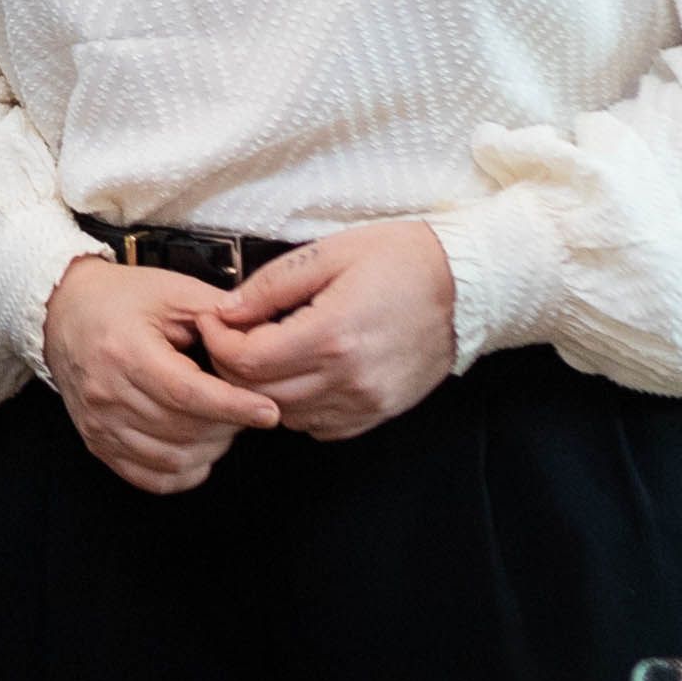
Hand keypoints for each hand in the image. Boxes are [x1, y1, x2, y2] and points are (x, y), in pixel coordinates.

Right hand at [39, 255, 282, 493]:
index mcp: (126, 351)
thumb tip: (263, 334)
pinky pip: (149, 477)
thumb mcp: (171, 290)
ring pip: (171, 458)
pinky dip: (183, 471)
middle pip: (184, 429)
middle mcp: (108, 393)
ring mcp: (99, 423)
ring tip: (223, 424)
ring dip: (210, 448)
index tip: (267, 410)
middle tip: (246, 407)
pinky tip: (197, 448)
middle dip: (228, 424)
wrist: (63, 312)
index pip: (187, 393)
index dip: (233, 406)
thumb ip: (218, 311)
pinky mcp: (97, 442)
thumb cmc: (119, 299)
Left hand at [201, 222, 459, 441]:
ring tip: (264, 354)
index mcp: (332, 335)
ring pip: (285, 416)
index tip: (213, 321)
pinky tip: (300, 375)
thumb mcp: (330, 253)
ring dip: (262, 390)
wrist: (468, 286)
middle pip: (259, 394)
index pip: (247, 361)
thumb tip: (227, 309)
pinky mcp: (378, 413)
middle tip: (230, 336)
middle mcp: (348, 378)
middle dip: (231, 367)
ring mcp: (366, 402)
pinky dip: (298, 407)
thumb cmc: (401, 260)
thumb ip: (272, 285)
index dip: (218, 342)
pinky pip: (319, 427)